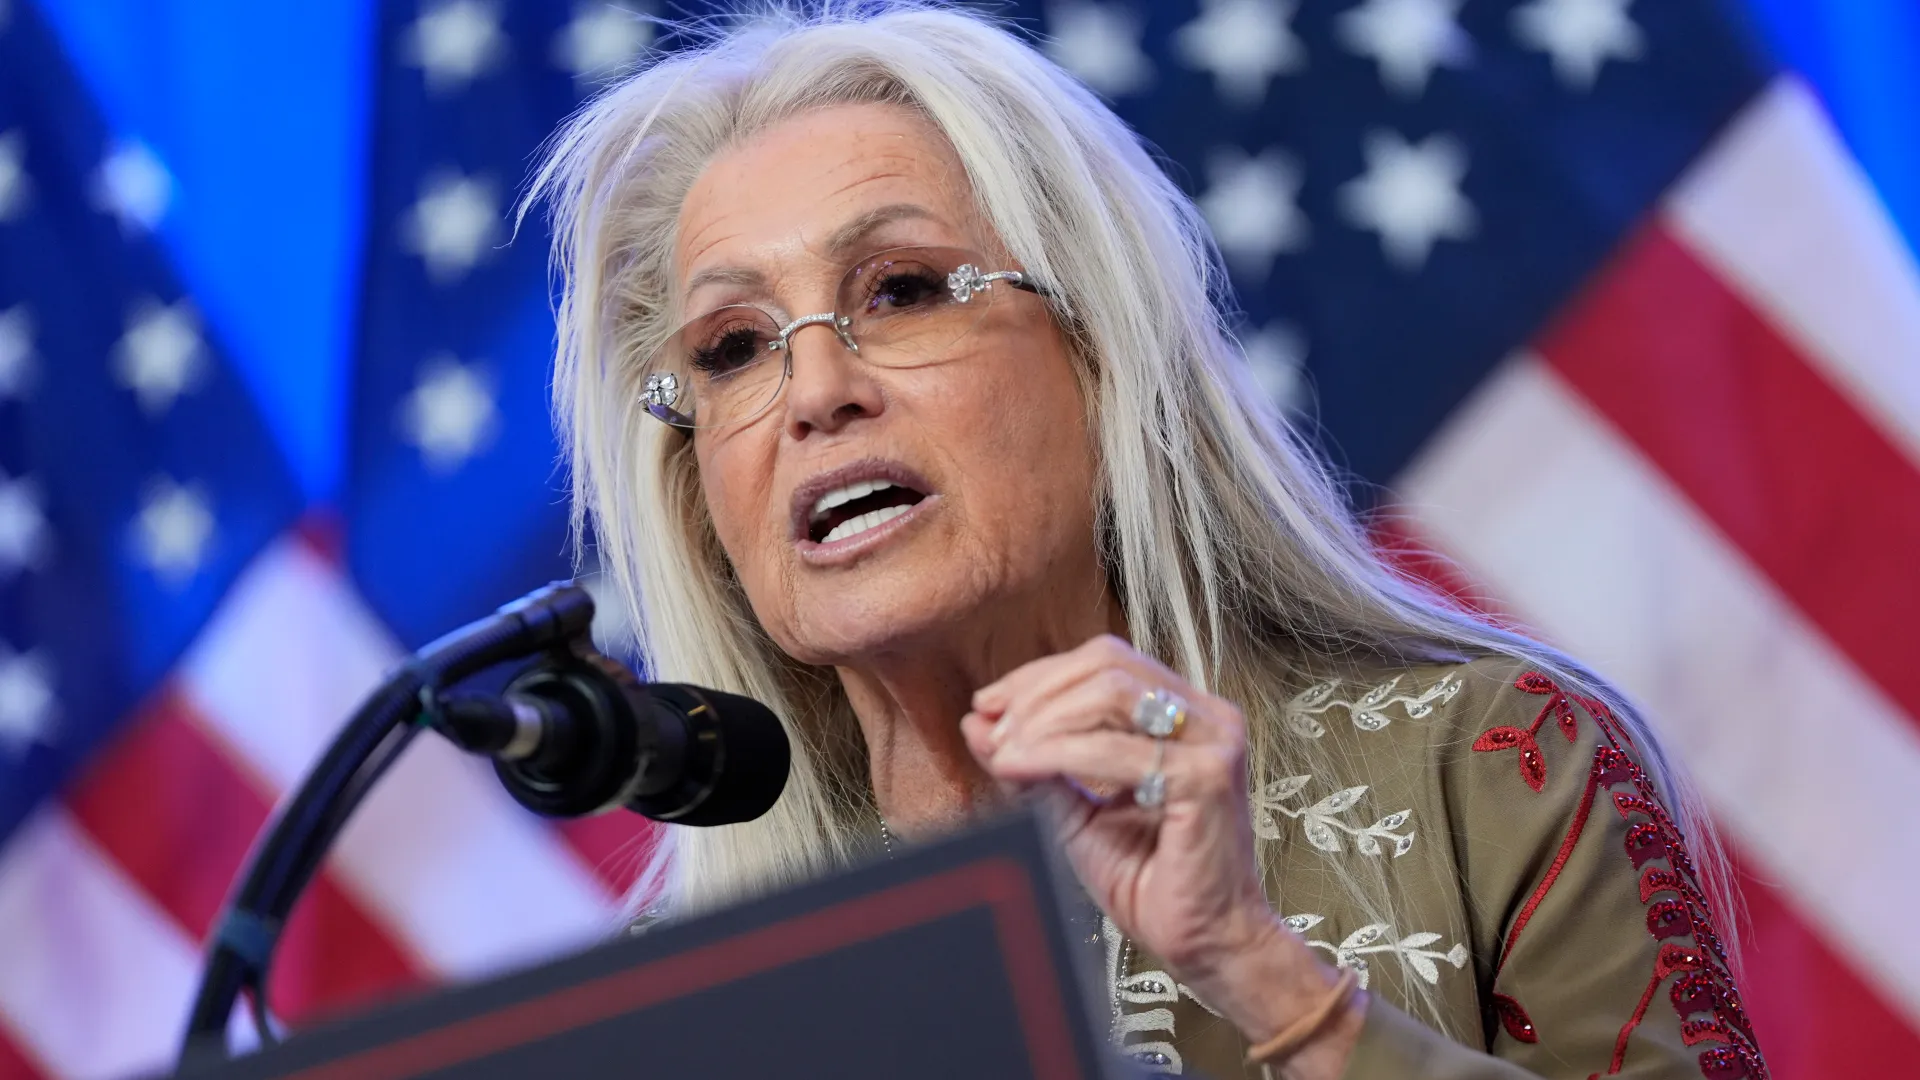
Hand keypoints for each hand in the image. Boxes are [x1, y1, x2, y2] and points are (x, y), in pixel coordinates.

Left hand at [961, 635, 1361, 1067]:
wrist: (1205, 942)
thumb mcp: (1077, 811)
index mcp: (1185, 714)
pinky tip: (1021, 768)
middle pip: (1106, 664)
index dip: (1039, 676)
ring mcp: (1211, 743)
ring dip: (1042, 718)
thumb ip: (1034, 762)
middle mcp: (1206, 717)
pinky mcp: (1204, 778)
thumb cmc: (1153, 880)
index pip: (1105, 663)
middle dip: (1036, 691)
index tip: (987, 706)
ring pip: (1110, 692)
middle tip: (992, 728)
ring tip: (1004, 753)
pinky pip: (1113, 750)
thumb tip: (977, 722)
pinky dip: (1056, 753)